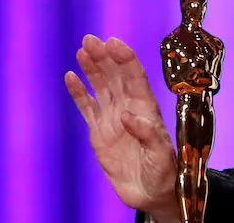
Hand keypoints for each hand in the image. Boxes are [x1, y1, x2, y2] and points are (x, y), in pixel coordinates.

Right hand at [65, 34, 180, 219]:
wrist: (150, 193)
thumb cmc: (163, 173)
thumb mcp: (161, 156)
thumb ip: (148, 134)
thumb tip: (127, 115)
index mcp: (147, 109)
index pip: (135, 78)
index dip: (125, 59)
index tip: (114, 43)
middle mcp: (129, 108)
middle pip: (116, 77)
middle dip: (105, 57)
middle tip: (91, 39)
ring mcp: (112, 119)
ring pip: (101, 87)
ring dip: (92, 68)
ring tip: (83, 50)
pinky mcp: (99, 132)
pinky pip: (86, 108)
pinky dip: (78, 92)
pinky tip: (71, 76)